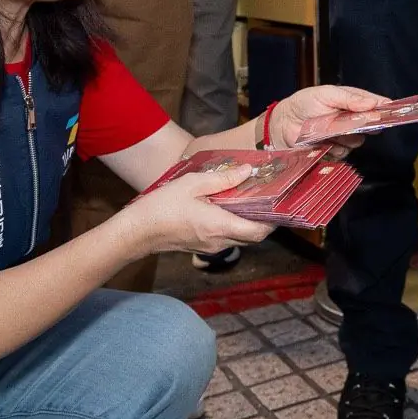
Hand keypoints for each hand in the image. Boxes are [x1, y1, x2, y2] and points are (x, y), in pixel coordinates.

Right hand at [121, 167, 273, 256]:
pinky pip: (227, 238)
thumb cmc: (162, 207)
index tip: (280, 204)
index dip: (274, 221)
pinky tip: (229, 207)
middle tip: (268, 198)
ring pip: (240, 238)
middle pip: (253, 236)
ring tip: (250, 199)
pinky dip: (234, 225)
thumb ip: (223, 179)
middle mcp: (220, 241)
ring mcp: (210, 247)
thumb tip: (247, 172)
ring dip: (249, 222)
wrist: (137, 232)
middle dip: (264, 220)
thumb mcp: (192, 184)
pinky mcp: (202, 246)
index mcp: (220, 226)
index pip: (259, 232)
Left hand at [272, 85, 387, 152]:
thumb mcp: (325, 94)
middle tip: (358, 121)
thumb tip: (371, 103)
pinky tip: (323, 142)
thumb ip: (348, 98)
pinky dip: (335, 148)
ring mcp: (344, 135)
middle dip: (367, 123)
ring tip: (328, 129)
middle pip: (371, 123)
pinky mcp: (336, 151)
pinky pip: (345, 153)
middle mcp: (351, 119)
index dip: (383, 106)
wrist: (284, 125)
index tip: (392, 108)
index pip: (373, 103)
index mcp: (350, 101)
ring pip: (358, 139)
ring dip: (346, 135)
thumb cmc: (303, 104)